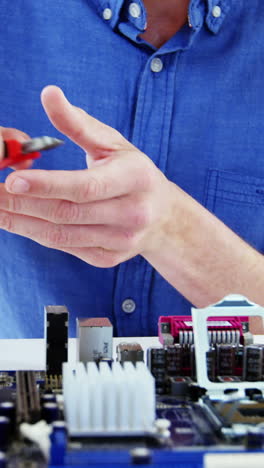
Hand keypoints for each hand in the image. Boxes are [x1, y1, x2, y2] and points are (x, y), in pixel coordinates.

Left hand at [0, 86, 173, 266]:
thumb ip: (78, 122)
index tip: (12, 180)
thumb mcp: (113, 144)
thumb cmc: (133, 174)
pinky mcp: (109, 258)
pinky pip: (66, 247)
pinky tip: (18, 221)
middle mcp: (132, 213)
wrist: (163, 218)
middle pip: (68, 213)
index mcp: (135, 178)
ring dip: (23, 223)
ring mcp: (121, 241)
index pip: (86, 186)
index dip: (47, 185)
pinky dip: (37, 234)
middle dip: (23, 204)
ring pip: (62, 235)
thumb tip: (48, 93)